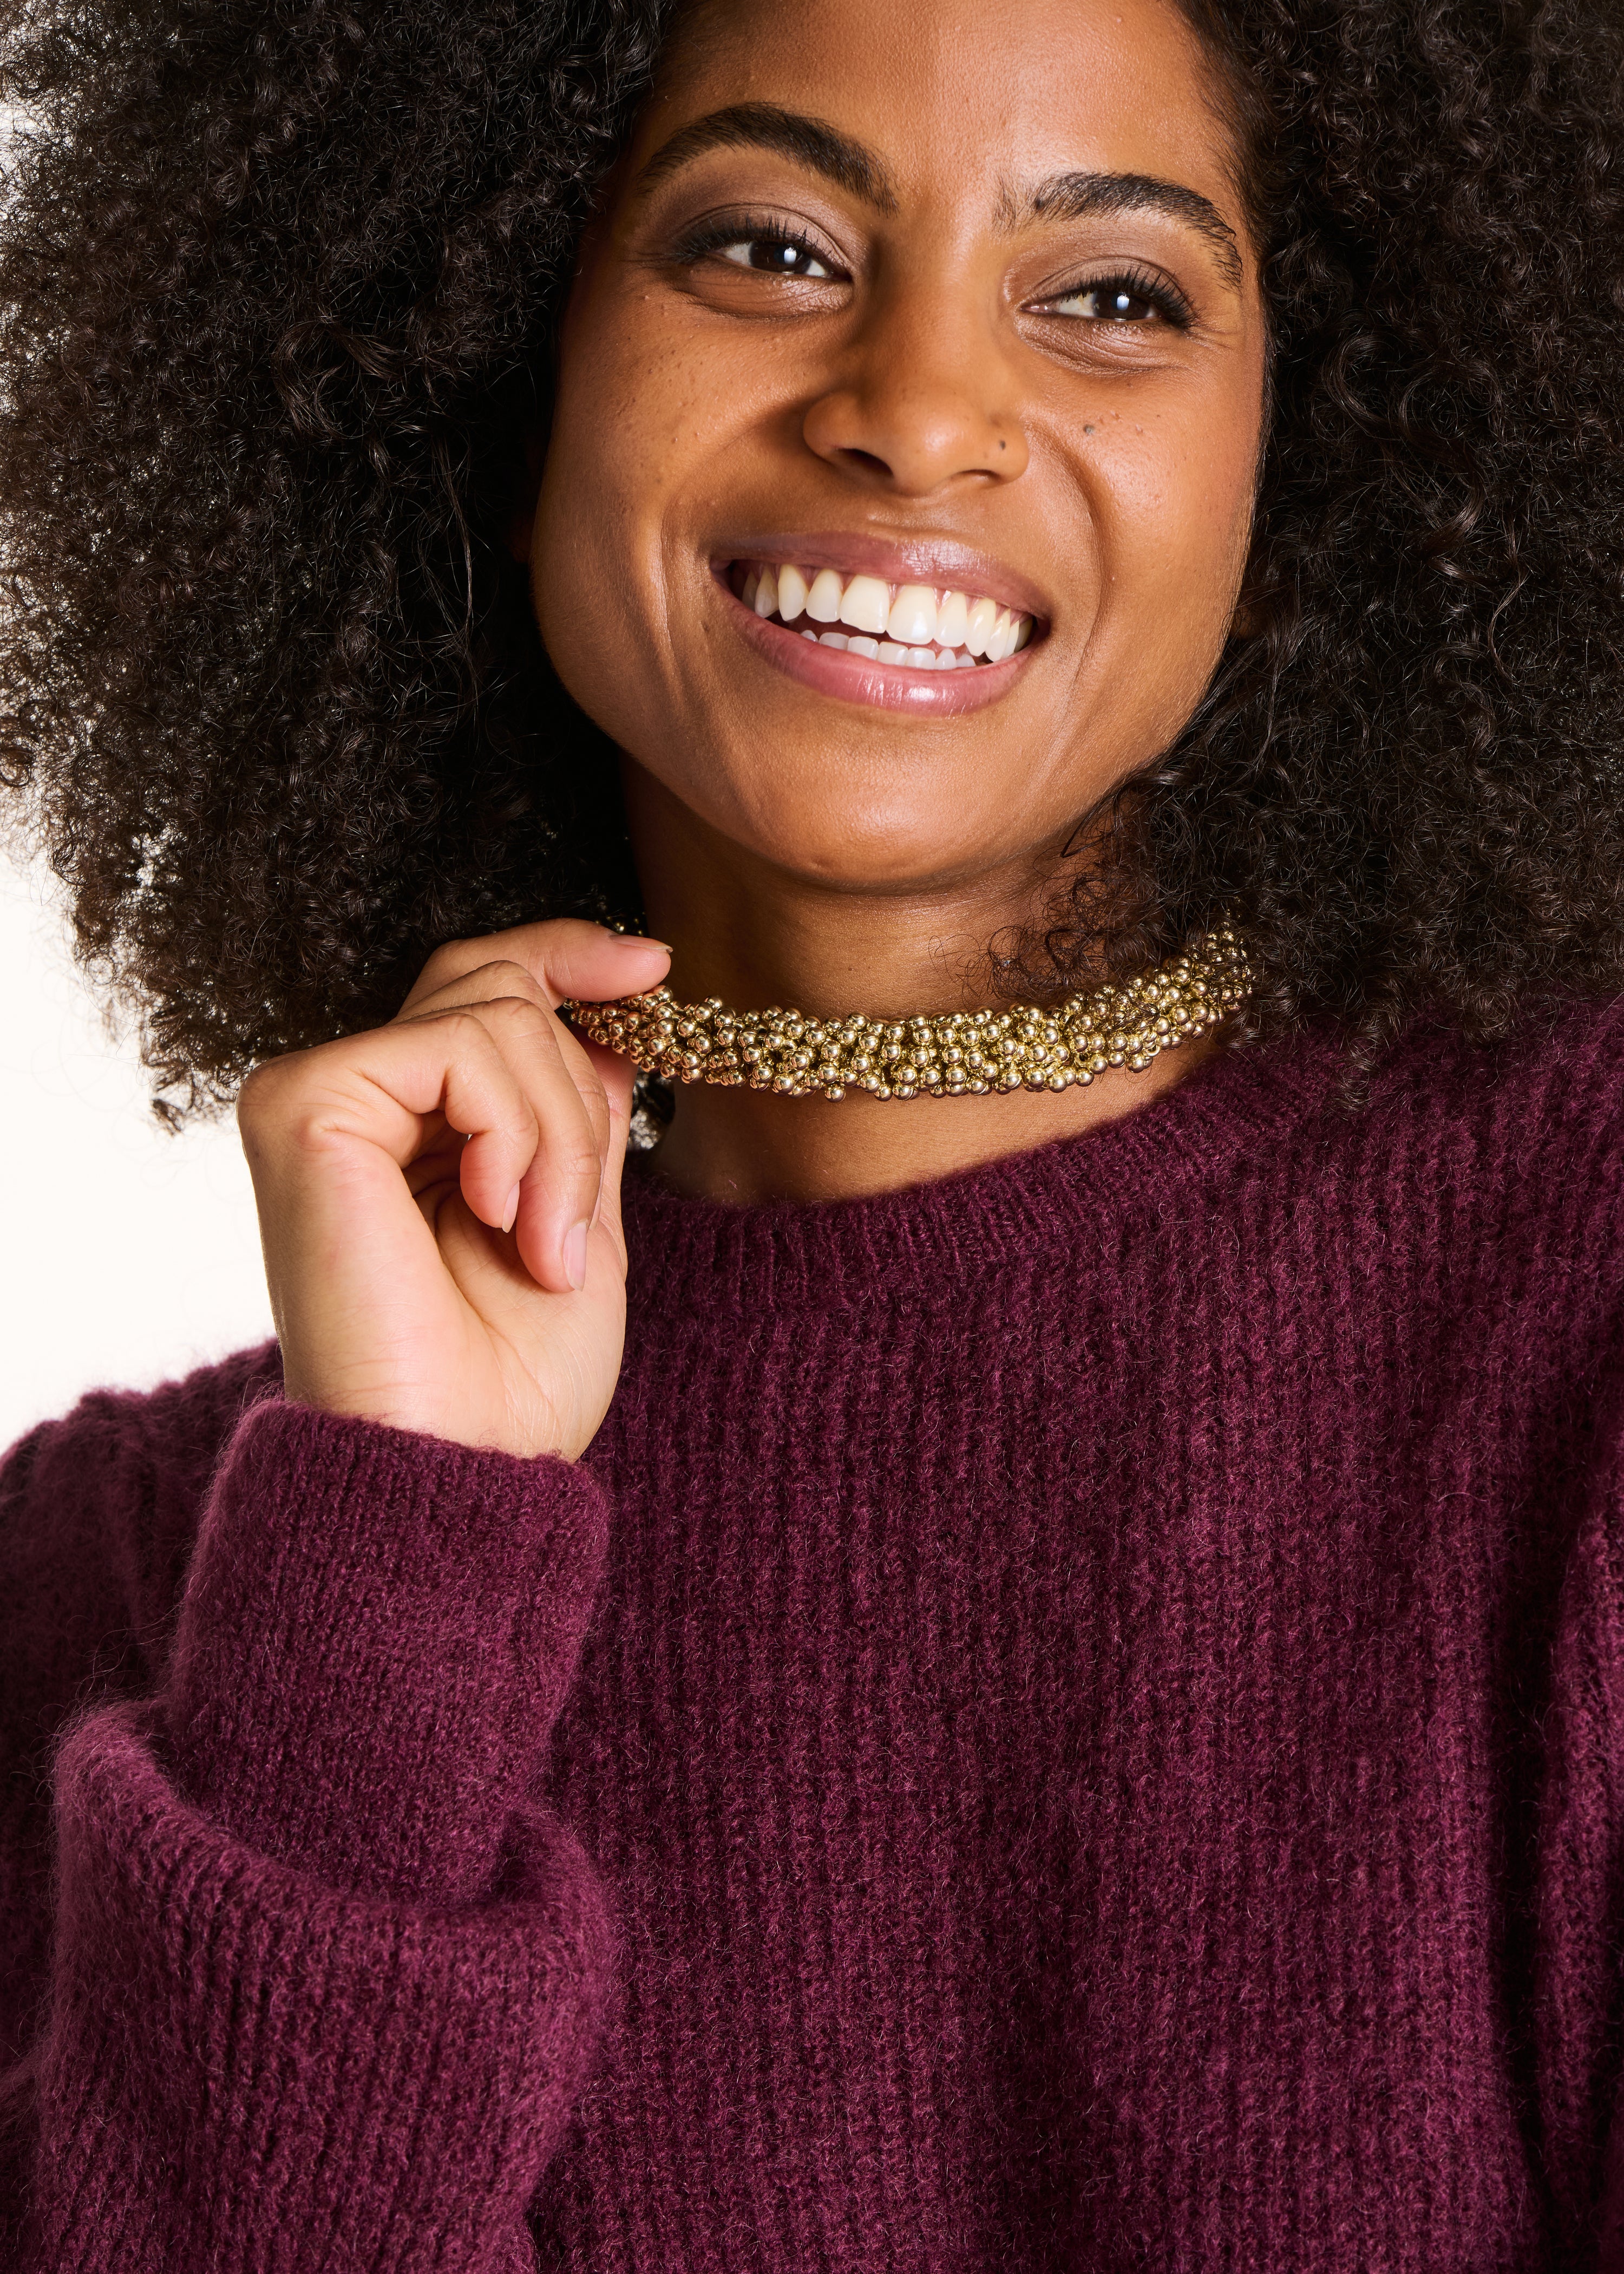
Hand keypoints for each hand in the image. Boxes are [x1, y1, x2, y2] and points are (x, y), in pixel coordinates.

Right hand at [237, 920, 669, 1458]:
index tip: (652, 967)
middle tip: (573, 1227)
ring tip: (541, 1248)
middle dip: (578, 1097)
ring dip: (558, 1138)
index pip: (483, 984)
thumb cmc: (510, 1380)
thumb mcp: (578, 1215)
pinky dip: (513, 1135)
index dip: (568, 956)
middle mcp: (350, 1097)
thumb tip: (612, 1004)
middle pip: (500, 988)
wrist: (458, 1465)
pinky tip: (491, 1217)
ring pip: (495, 1013)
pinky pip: (457, 1048)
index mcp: (408, 1124)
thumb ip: (579, 1108)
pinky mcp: (302, 1102)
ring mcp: (316, 1092)